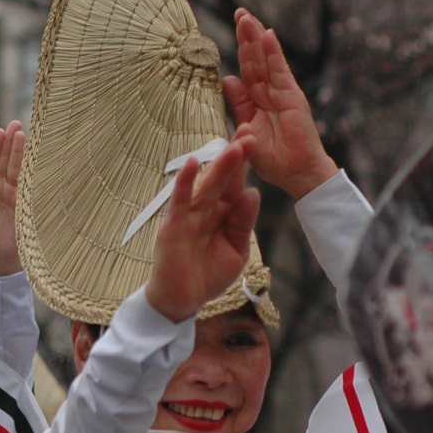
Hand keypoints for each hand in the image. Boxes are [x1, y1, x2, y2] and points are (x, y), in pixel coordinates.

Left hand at [0, 122, 25, 276]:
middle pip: (5, 160)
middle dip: (10, 142)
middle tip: (16, 124)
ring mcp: (14, 193)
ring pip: (17, 167)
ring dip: (21, 151)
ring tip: (24, 134)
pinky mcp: (25, 202)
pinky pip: (28, 181)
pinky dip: (31, 168)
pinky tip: (35, 154)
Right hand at [144, 137, 260, 322]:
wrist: (183, 300)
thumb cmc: (208, 275)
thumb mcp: (236, 250)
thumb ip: (243, 223)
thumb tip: (254, 193)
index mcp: (224, 213)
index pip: (237, 184)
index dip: (247, 164)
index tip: (258, 140)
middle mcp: (207, 209)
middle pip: (223, 179)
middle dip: (236, 157)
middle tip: (250, 132)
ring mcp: (190, 215)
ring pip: (207, 186)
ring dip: (219, 166)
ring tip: (233, 146)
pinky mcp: (174, 224)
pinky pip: (181, 200)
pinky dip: (186, 182)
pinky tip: (193, 163)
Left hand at [222, 9, 338, 199]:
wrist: (297, 174)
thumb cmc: (274, 159)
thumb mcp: (247, 130)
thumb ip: (238, 105)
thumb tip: (228, 79)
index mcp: (257, 102)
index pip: (247, 71)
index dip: (240, 52)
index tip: (231, 33)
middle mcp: (270, 93)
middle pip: (256, 60)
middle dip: (247, 37)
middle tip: (238, 13)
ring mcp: (282, 92)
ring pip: (266, 60)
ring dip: (256, 38)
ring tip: (246, 17)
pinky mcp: (292, 96)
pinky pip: (280, 70)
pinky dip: (273, 52)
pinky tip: (267, 34)